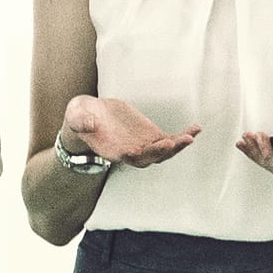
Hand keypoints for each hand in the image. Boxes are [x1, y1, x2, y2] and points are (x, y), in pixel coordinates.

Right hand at [60, 94, 198, 167]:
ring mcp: (143, 144)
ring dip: (178, 145)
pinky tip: (197, 128)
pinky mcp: (151, 135)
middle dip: (164, 151)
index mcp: (113, 150)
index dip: (142, 154)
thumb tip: (88, 124)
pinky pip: (170, 139)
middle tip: (176, 141)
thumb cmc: (80, 117)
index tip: (153, 146)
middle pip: (152, 157)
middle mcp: (131, 152)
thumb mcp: (75, 116)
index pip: (130, 157)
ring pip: (164, 150)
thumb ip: (80, 121)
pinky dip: (184, 135)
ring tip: (191, 135)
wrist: (89, 115)